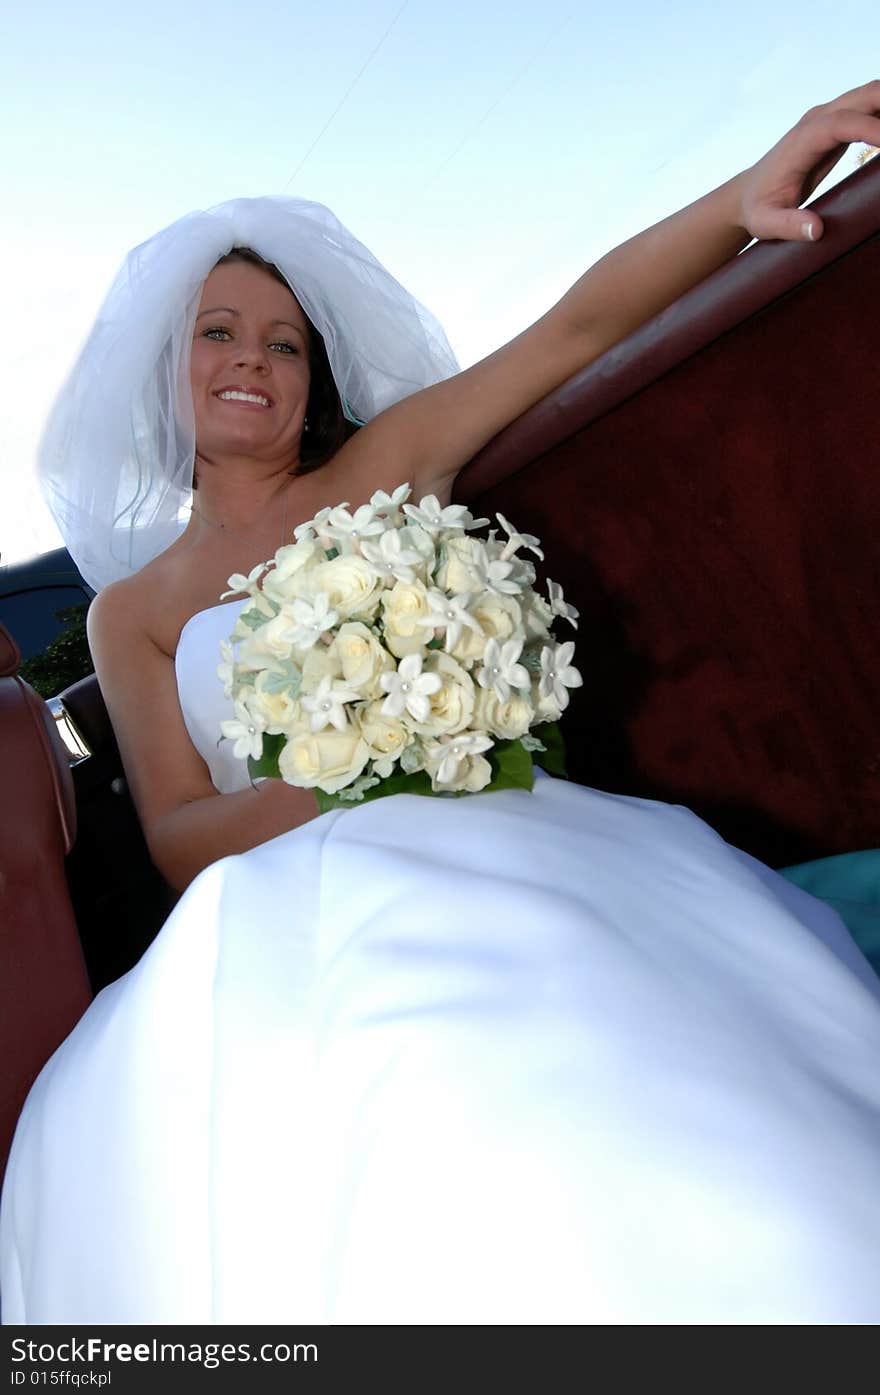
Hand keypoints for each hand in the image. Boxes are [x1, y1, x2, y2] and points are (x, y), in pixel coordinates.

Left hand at [737, 79, 879, 241]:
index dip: (871, 129)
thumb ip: (790, 226)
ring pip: (872, 96)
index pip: (842, 123)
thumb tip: (816, 230)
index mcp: (802, 140)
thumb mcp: (767, 223)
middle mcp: (817, 120)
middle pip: (865, 96)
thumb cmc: (758, 209)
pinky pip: (871, 109)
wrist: (748, 193)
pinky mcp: (838, 124)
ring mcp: (829, 117)